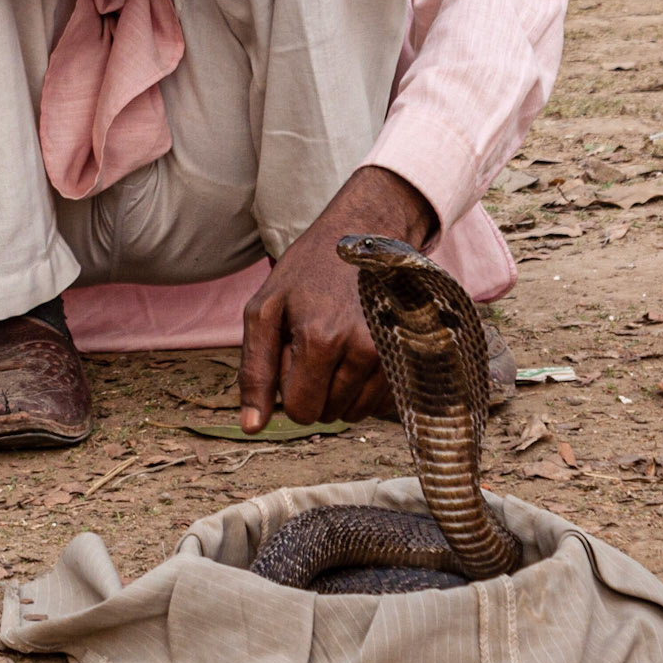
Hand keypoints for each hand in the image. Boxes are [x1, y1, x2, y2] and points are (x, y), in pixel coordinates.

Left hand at [239, 167, 437, 431]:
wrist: (365, 235)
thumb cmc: (307, 272)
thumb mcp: (265, 310)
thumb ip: (255, 371)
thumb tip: (250, 426)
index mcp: (320, 339)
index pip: (300, 410)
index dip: (289, 390)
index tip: (292, 356)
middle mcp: (362, 350)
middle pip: (329, 413)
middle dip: (315, 388)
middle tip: (315, 342)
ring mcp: (393, 352)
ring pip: (356, 412)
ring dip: (341, 390)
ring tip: (338, 343)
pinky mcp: (412, 354)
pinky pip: (382, 402)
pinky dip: (366, 387)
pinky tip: (360, 351)